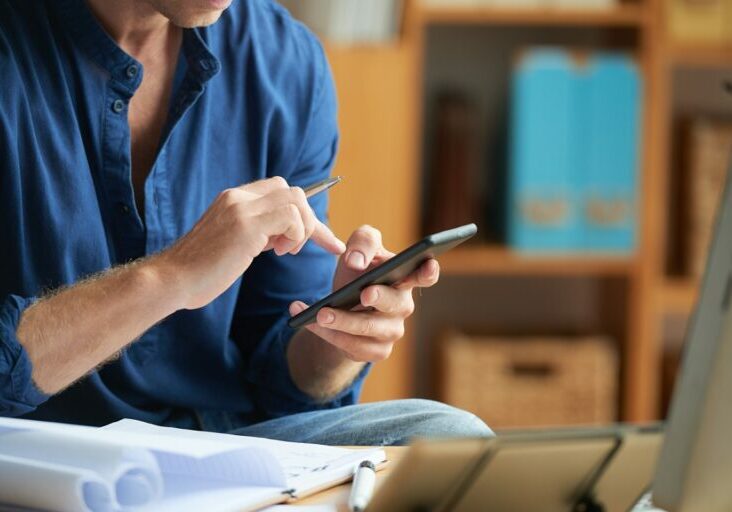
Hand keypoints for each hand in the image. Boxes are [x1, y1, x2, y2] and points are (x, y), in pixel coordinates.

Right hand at [153, 177, 345, 309]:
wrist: (171, 280)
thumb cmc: (200, 271)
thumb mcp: (231, 243)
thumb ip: (254, 232)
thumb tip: (278, 235)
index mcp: (234, 200)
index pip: (280, 191)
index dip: (304, 214)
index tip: (323, 239)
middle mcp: (237, 197)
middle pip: (293, 192)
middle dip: (309, 221)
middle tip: (295, 250)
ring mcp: (241, 208)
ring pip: (296, 199)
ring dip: (301, 229)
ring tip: (283, 251)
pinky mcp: (245, 226)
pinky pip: (290, 217)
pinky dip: (296, 235)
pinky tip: (278, 252)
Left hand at [289, 225, 439, 361]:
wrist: (340, 305)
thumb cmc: (357, 272)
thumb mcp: (358, 249)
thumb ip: (362, 242)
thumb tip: (357, 262)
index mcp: (404, 277)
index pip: (425, 275)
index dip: (429, 271)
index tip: (427, 264)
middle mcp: (403, 306)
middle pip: (394, 303)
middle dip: (379, 298)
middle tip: (363, 294)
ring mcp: (392, 331)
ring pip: (368, 328)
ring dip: (343, 321)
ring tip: (320, 313)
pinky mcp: (376, 351)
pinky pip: (352, 346)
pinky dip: (328, 334)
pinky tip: (310, 322)